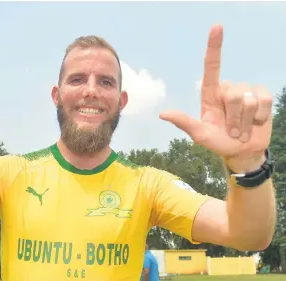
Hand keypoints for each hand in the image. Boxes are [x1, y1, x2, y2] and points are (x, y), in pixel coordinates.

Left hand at [159, 25, 272, 171]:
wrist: (241, 151)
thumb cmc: (218, 141)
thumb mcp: (199, 134)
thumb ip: (184, 123)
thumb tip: (162, 114)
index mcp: (210, 94)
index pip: (212, 66)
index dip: (214, 46)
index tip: (216, 27)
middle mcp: (228, 89)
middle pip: (232, 94)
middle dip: (232, 119)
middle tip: (230, 130)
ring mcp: (247, 92)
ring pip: (248, 100)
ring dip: (244, 122)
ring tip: (240, 129)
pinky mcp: (263, 97)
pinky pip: (264, 101)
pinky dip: (259, 118)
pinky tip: (255, 123)